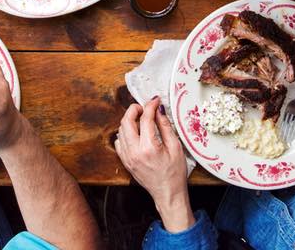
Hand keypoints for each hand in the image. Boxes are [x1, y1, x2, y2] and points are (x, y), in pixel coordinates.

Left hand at [114, 97, 193, 233]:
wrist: (168, 194)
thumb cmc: (175, 173)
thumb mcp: (175, 147)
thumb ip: (165, 127)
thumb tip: (159, 111)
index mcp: (149, 147)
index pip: (145, 118)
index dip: (150, 106)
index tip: (155, 101)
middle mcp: (134, 152)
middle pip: (126, 121)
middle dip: (134, 109)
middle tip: (144, 108)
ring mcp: (128, 157)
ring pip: (120, 130)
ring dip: (129, 121)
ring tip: (141, 120)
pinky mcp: (125, 162)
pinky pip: (119, 142)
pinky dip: (125, 134)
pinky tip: (135, 134)